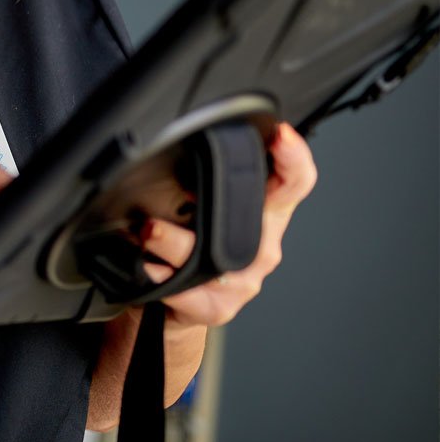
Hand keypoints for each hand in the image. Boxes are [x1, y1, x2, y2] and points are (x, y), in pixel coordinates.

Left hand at [140, 123, 317, 328]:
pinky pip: (186, 290)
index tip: (282, 135)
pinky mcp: (218, 306)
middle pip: (247, 217)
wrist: (178, 299)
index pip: (295, 182)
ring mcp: (244, 279)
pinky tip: (147, 267)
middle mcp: (262, 246)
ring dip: (169, 241)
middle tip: (180, 194)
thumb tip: (177, 140)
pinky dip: (159, 275)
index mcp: (267, 212)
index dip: (294, 158)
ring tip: (147, 232)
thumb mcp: (203, 201)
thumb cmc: (193, 239)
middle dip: (210, 202)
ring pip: (206, 255)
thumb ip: (204, 174)